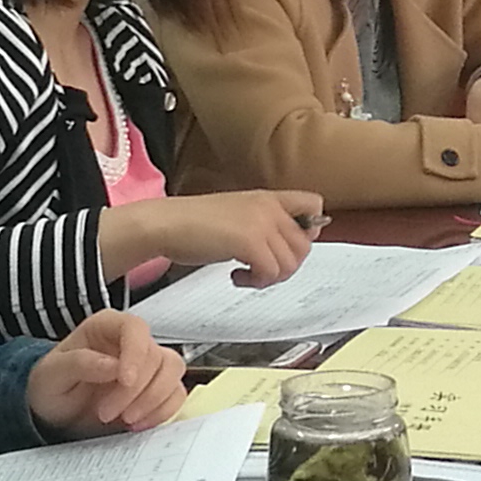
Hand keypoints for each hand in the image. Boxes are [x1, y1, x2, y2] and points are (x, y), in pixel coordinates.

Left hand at [27, 308, 182, 434]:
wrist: (56, 411)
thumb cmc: (51, 385)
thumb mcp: (52, 375)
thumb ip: (79, 363)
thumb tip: (113, 365)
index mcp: (106, 326)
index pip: (135, 328)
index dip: (135, 353)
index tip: (124, 381)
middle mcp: (131, 341)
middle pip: (156, 356)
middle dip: (135, 391)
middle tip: (105, 413)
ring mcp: (148, 365)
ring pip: (173, 372)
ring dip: (153, 401)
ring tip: (124, 421)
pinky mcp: (157, 388)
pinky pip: (176, 395)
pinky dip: (161, 412)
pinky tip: (137, 425)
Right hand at [110, 188, 319, 286]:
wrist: (165, 223)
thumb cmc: (193, 223)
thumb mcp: (237, 215)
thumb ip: (264, 224)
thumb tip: (289, 246)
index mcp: (267, 198)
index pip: (314, 205)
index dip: (308, 230)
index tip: (286, 246)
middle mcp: (269, 208)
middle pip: (305, 245)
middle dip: (286, 266)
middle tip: (262, 270)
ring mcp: (261, 224)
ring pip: (290, 263)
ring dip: (270, 277)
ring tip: (247, 274)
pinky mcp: (249, 243)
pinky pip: (271, 272)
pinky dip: (255, 282)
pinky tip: (236, 276)